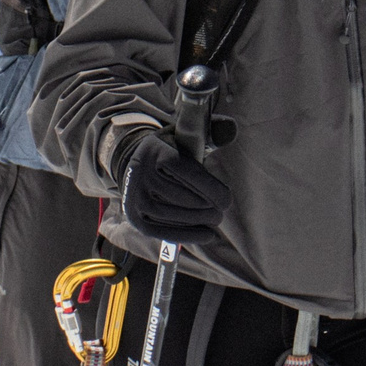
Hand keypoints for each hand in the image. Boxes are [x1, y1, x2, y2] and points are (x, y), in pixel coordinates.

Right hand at [119, 129, 231, 246]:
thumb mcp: (186, 136)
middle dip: (208, 208)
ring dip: (200, 221)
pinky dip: (188, 235)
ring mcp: (135, 197)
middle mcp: (141, 174)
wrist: (136, 164)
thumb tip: (231, 130)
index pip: (188, 174)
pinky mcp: (134, 217)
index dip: (211, 189)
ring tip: (214, 220)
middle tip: (220, 212)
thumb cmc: (170, 151)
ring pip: (176, 216)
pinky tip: (206, 235)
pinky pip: (164, 232)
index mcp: (156, 151)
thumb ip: (210, 132)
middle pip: (184, 198)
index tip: (227, 200)